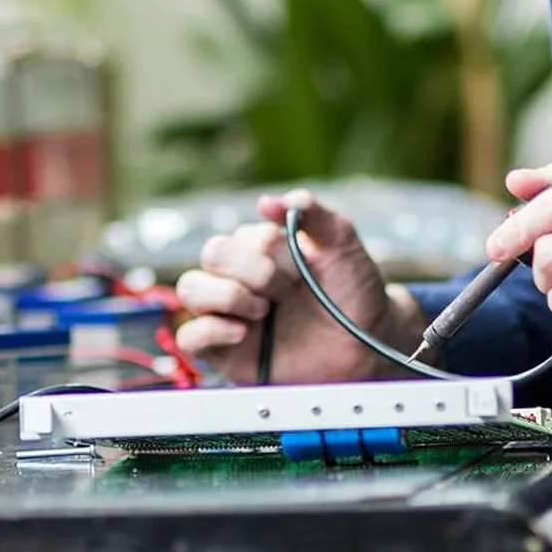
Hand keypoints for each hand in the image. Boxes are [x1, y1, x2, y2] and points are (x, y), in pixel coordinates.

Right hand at [173, 188, 423, 382]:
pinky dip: (210, 330)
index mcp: (260, 247)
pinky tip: (242, 333)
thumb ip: (313, 214)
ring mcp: (226, 312)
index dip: (275, 253)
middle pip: (213, 254)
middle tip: (287, 293)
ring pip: (190, 288)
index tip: (305, 273)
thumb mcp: (342, 246)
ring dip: (228, 296)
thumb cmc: (352, 294)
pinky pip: (188, 337)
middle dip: (256, 273)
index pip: (244, 236)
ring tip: (263, 311)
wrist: (363, 349)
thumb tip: (267, 202)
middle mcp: (238, 276)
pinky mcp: (222, 350)